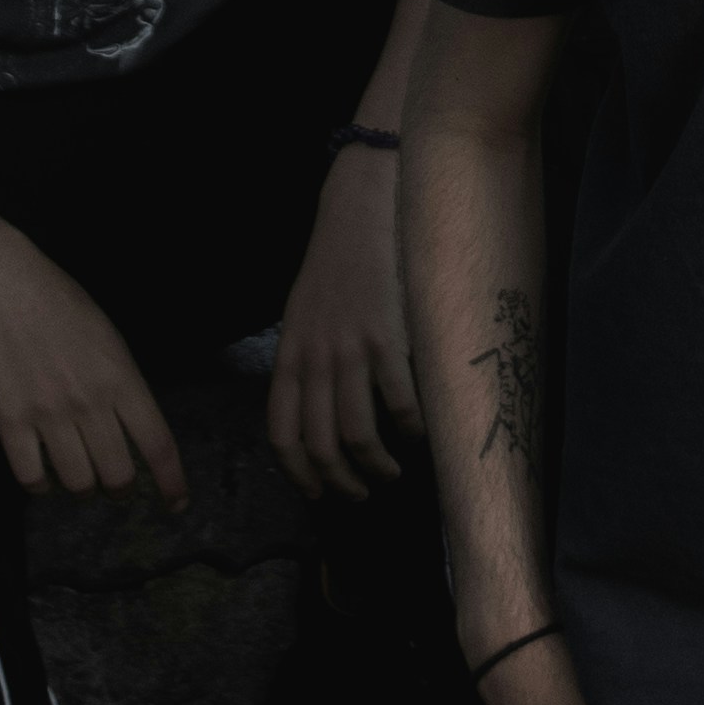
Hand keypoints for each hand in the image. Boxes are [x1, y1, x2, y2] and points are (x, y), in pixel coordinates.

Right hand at [0, 222, 186, 507]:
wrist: (2, 283)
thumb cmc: (59, 303)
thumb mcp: (109, 338)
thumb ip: (122, 384)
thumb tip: (131, 429)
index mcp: (121, 378)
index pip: (157, 444)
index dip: (171, 483)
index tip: (176, 506)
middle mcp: (89, 401)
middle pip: (117, 475)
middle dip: (120, 489)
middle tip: (113, 485)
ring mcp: (48, 412)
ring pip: (77, 483)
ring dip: (81, 488)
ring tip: (77, 477)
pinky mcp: (9, 419)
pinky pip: (30, 476)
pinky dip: (40, 486)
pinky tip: (42, 477)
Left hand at [268, 148, 423, 497]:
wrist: (359, 210)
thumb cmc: (336, 265)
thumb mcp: (303, 315)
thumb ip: (306, 361)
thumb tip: (318, 411)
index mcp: (289, 356)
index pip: (282, 434)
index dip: (300, 474)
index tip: (319, 494)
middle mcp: (314, 359)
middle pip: (320, 444)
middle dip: (341, 482)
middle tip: (362, 494)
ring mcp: (349, 351)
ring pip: (357, 434)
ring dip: (377, 467)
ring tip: (393, 474)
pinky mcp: (386, 339)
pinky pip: (397, 403)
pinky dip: (411, 431)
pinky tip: (421, 436)